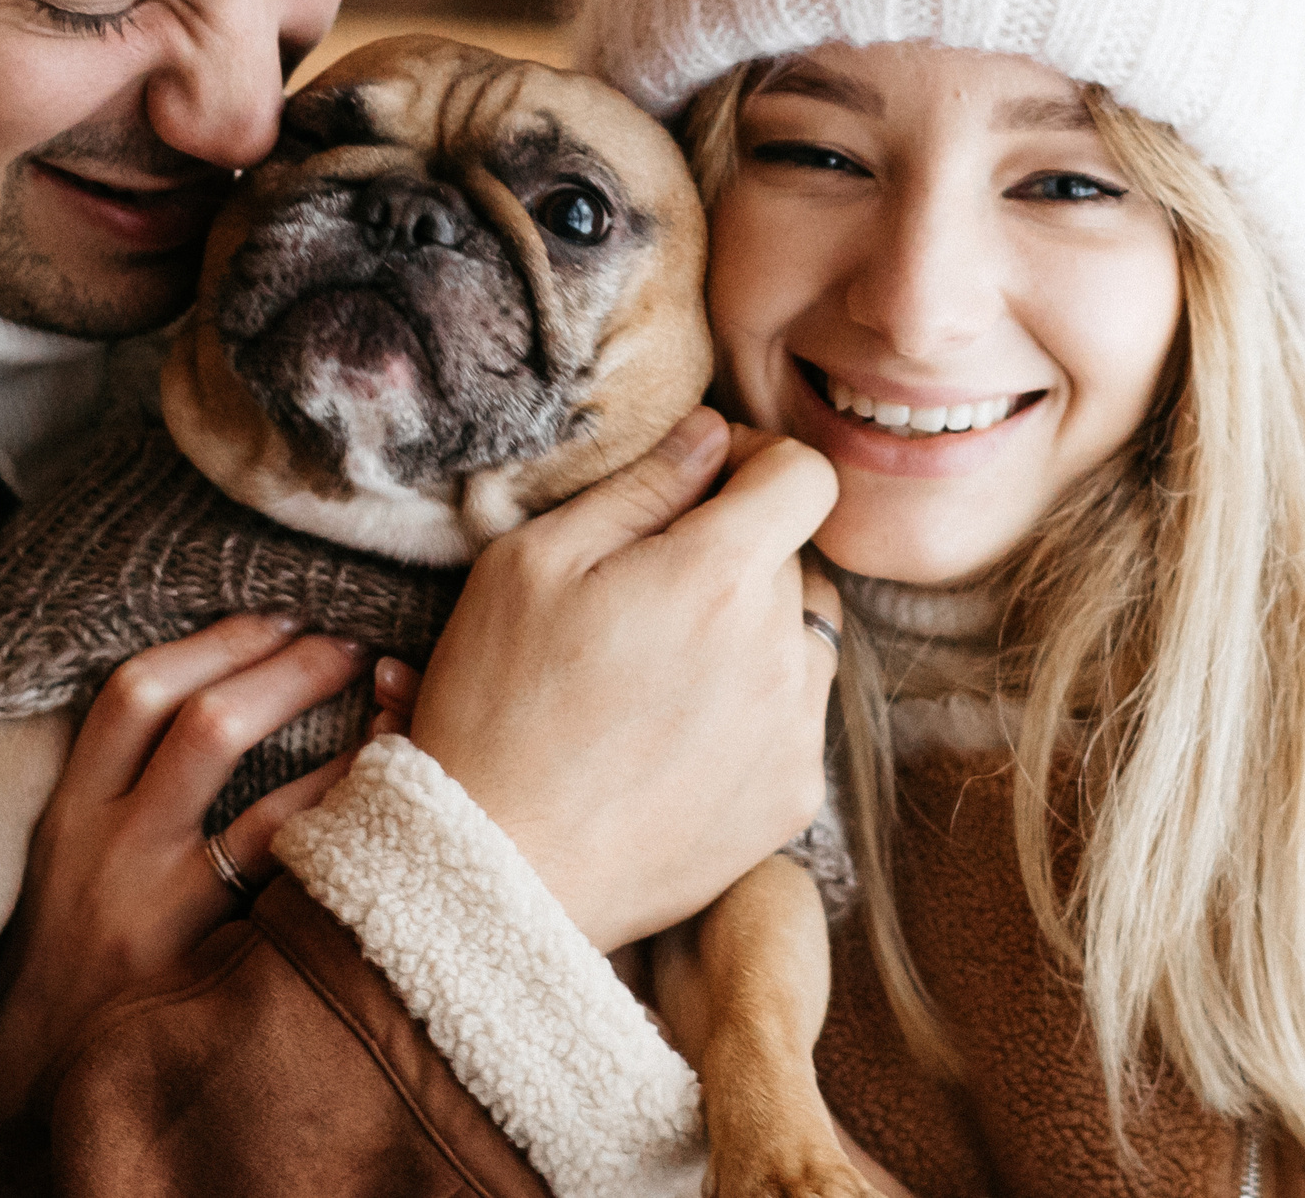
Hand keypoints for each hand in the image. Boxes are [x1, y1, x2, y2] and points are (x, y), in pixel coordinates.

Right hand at [0, 616, 367, 1129]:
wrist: (42, 1079)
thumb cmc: (79, 944)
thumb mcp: (72, 851)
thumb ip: (126, 776)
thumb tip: (234, 676)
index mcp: (72, 811)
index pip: (134, 693)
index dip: (215, 640)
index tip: (280, 612)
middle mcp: (112, 855)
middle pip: (203, 726)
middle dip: (287, 668)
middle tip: (348, 641)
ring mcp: (168, 920)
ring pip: (269, 809)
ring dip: (344, 746)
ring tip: (391, 707)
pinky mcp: (218, 974)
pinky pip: (306, 890)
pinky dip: (353, 834)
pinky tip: (397, 804)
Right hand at [411, 408, 841, 951]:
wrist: (499, 867)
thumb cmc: (497, 704)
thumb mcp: (533, 562)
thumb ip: (639, 486)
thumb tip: (711, 436)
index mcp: (720, 576)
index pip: (806, 476)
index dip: (757, 461)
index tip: (704, 482)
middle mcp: (779, 651)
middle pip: (796, 558)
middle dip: (737, 550)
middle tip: (649, 585)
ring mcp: (795, 732)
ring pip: (805, 637)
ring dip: (755, 627)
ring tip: (666, 662)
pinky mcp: (794, 798)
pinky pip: (797, 718)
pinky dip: (755, 706)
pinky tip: (676, 731)